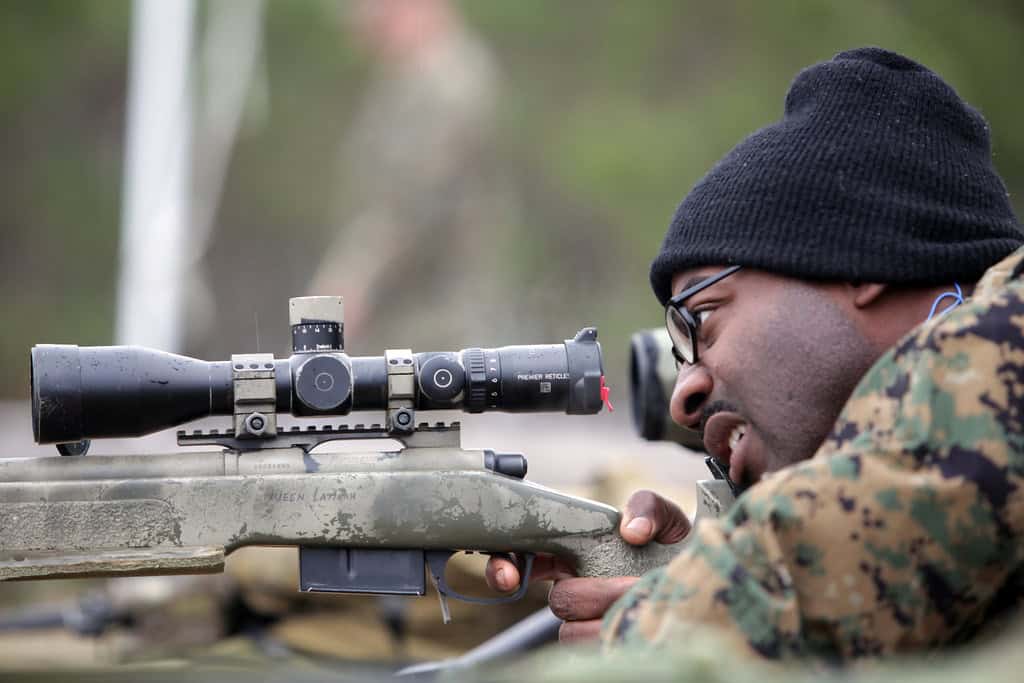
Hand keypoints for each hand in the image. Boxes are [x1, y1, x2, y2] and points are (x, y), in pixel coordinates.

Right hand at [484, 489, 690, 641]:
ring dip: (605, 615)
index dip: (506, 565)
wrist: (705, 581)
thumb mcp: (665, 517)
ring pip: (573, 631)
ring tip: (639, 600)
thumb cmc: (675, 547)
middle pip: (556, 601)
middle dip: (583, 593)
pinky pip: (595, 650)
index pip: (523, 559)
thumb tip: (631, 531)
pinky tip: (636, 625)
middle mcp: (576, 587)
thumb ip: (646, 506)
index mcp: (574, 551)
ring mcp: (591, 620)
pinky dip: (615, 637)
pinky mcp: (608, 646)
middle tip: (613, 589)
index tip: (511, 576)